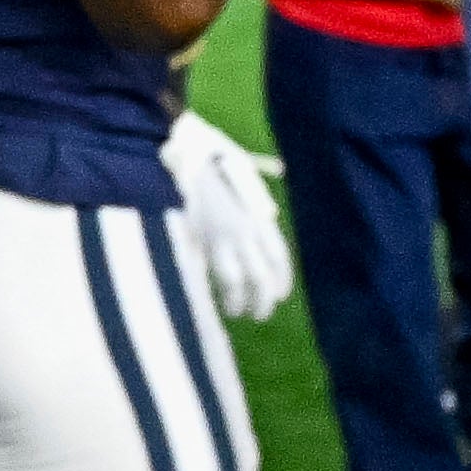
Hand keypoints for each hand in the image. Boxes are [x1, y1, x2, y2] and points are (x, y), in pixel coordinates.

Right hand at [170, 116, 295, 322]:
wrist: (189, 156)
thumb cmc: (220, 164)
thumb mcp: (249, 183)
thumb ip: (259, 208)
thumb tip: (268, 221)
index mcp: (261, 217)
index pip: (279, 257)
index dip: (282, 280)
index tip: (280, 295)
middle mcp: (244, 230)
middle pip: (260, 276)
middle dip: (263, 301)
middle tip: (261, 314)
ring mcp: (220, 237)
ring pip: (234, 281)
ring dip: (238, 302)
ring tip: (238, 312)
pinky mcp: (198, 239)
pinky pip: (211, 272)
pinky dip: (217, 289)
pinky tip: (217, 298)